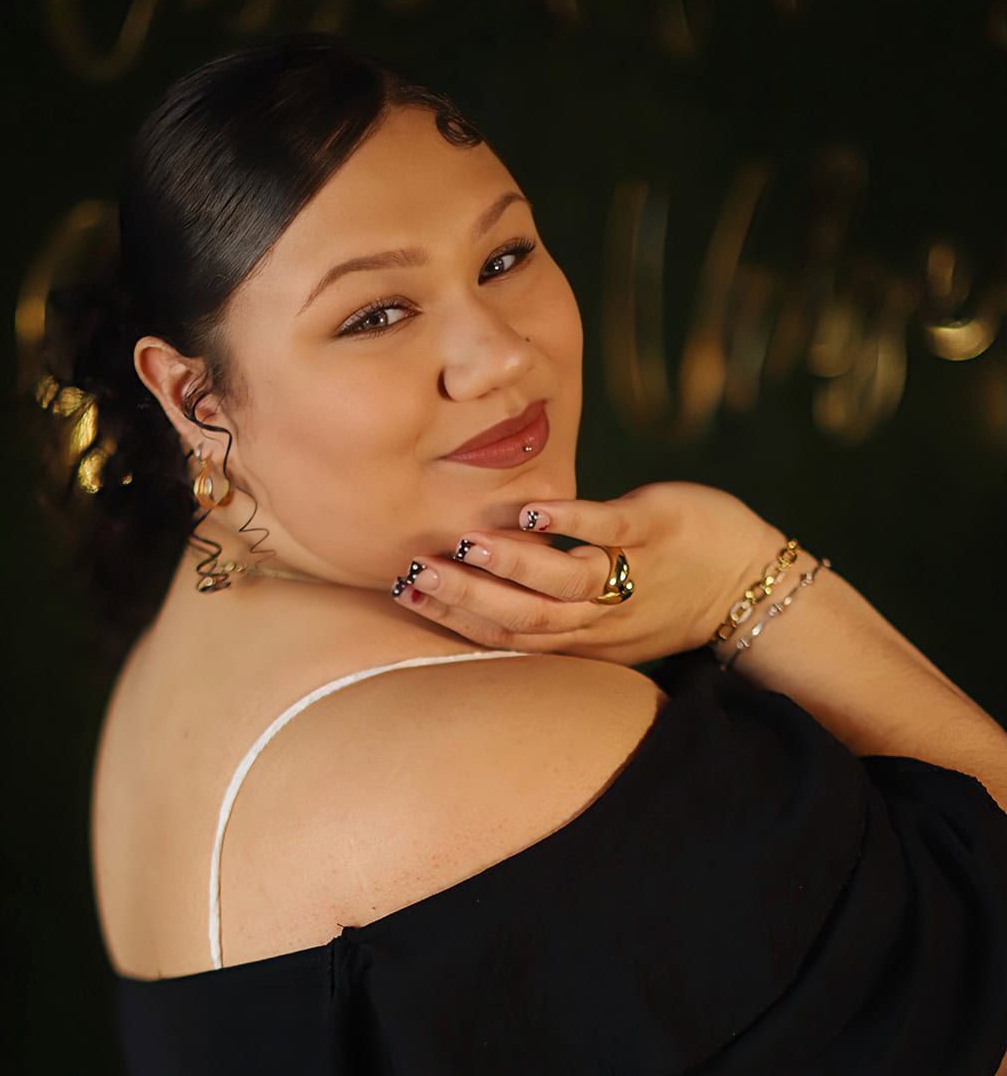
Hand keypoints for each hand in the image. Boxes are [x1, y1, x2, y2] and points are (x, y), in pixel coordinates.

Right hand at [391, 481, 785, 666]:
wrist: (746, 585)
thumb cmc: (661, 597)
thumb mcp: (601, 624)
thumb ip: (547, 611)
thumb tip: (483, 587)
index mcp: (580, 642)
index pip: (506, 635)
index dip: (453, 617)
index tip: (405, 591)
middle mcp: (599, 620)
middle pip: (525, 618)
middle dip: (466, 597)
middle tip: (415, 571)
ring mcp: (629, 577)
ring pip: (564, 585)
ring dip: (512, 567)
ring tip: (465, 546)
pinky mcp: (656, 534)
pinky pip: (611, 532)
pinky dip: (573, 524)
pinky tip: (533, 510)